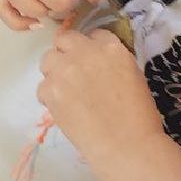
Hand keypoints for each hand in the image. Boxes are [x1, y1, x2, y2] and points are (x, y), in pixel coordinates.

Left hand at [38, 29, 164, 168]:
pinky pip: (42, 87)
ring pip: (47, 59)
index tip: (91, 63)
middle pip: (64, 40)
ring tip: (65, 92)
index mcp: (111, 47)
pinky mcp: (50, 90)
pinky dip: (50, 97)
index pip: (92, 35)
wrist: (126, 145)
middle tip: (72, 74)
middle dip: (67, 54)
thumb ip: (112, 61)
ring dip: (54, 72)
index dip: (90, 49)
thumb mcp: (132, 76)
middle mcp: (85, 52)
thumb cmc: (138, 116)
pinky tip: (64, 110)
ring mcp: (65, 70)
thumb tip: (95, 64)